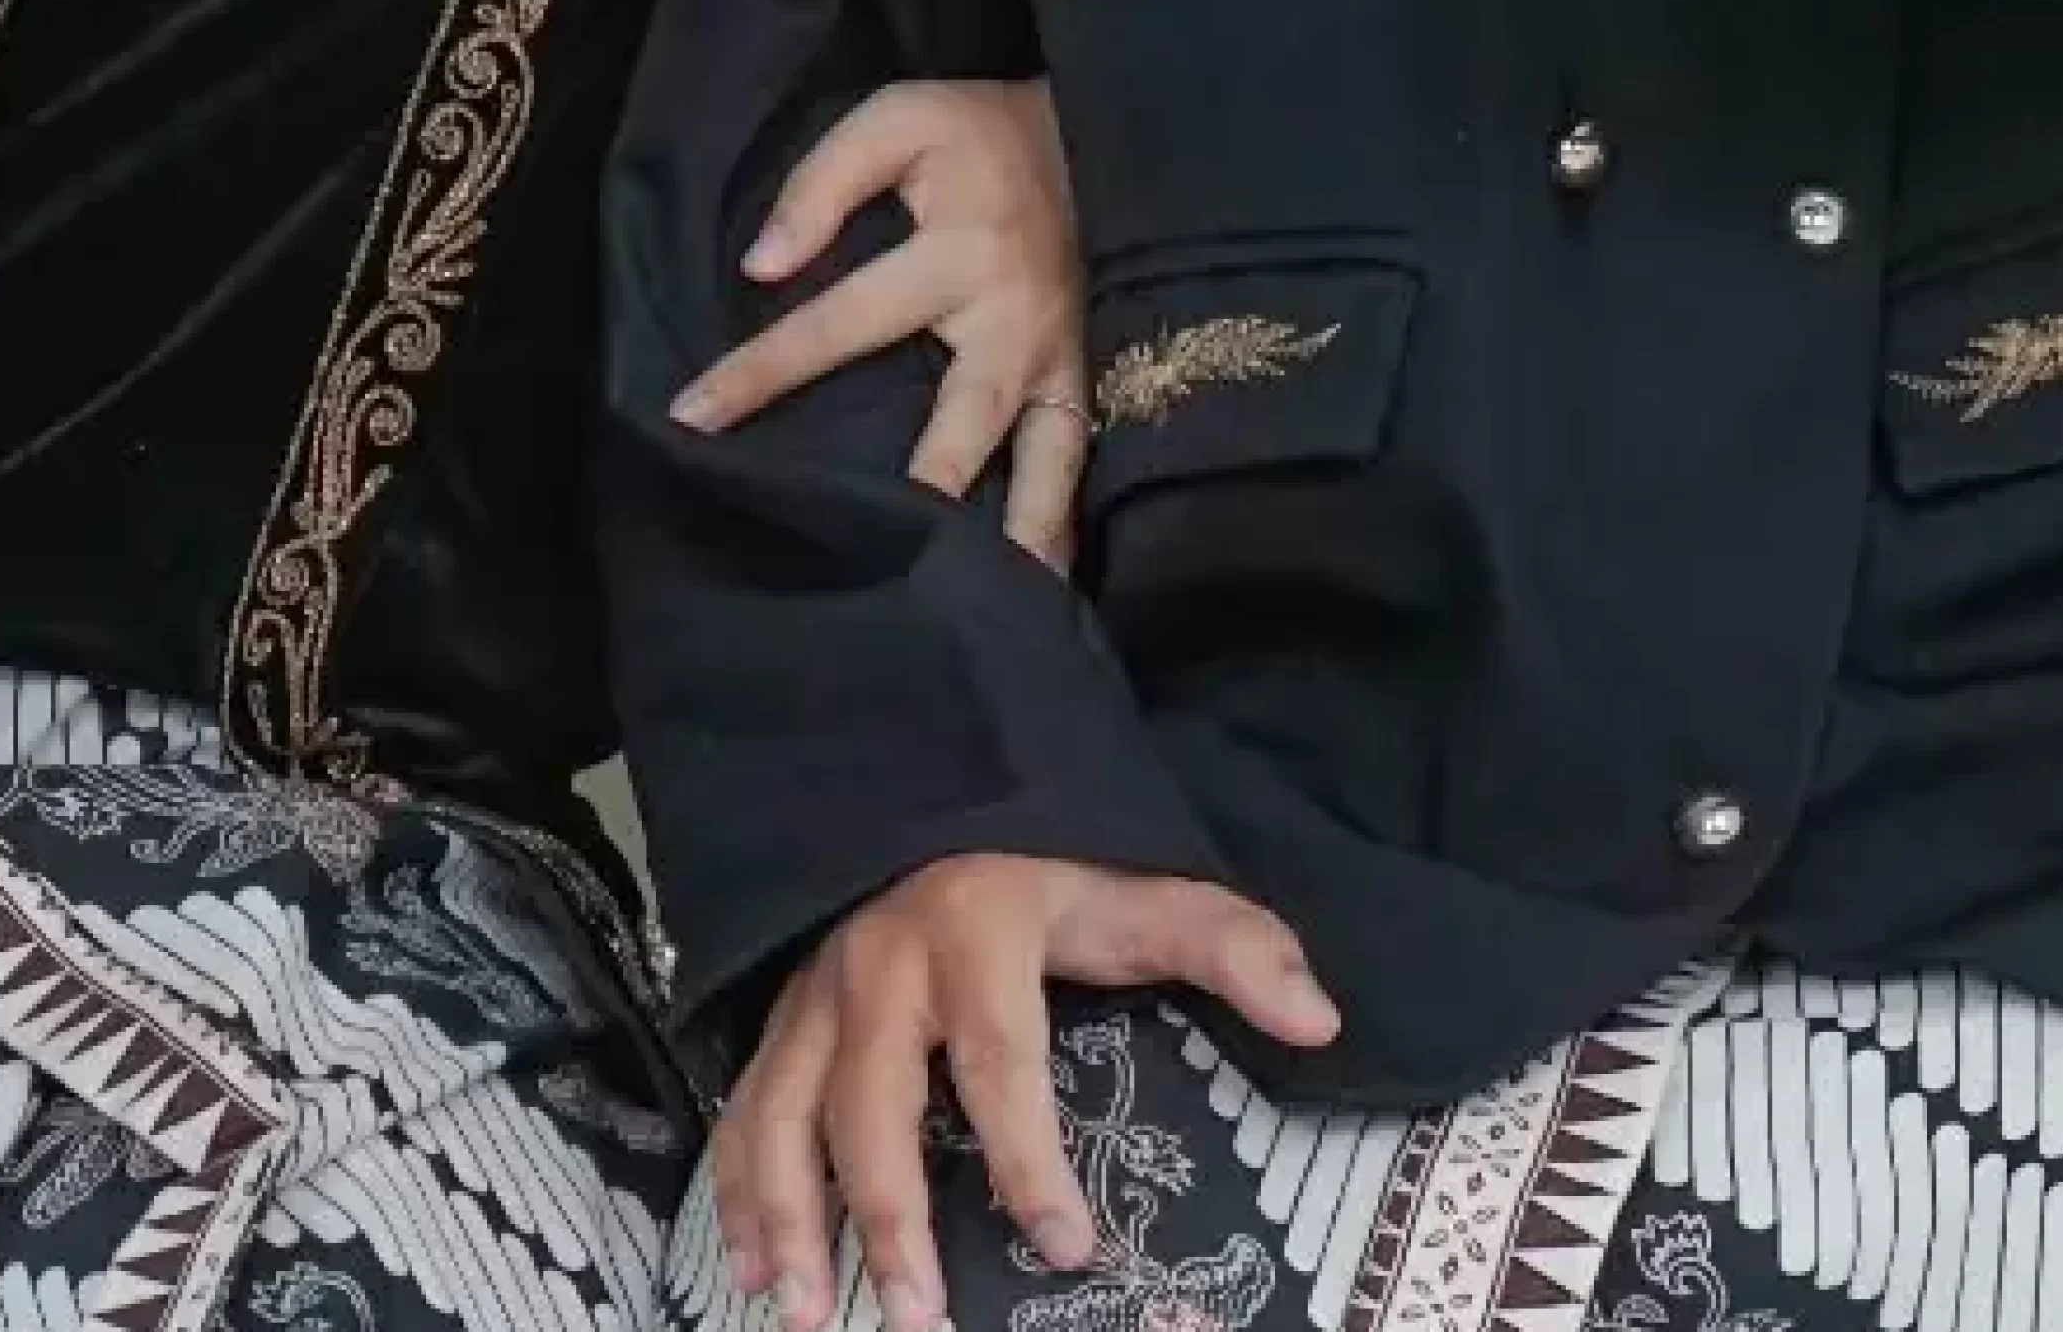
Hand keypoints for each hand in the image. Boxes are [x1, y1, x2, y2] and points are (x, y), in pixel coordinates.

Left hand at [669, 78, 1090, 566]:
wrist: (1103, 134)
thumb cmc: (981, 135)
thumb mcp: (898, 120)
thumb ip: (822, 184)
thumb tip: (762, 266)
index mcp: (957, 254)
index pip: (841, 324)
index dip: (762, 374)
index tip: (690, 421)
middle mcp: (1012, 326)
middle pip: (959, 426)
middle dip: (913, 496)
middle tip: (865, 563)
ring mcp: (1062, 365)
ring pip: (1046, 467)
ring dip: (1021, 541)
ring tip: (998, 617)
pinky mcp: (1093, 384)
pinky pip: (1081, 463)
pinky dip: (1063, 527)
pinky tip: (1043, 589)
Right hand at [712, 855, 1334, 1331]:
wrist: (933, 784)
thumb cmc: (1047, 866)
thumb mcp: (1138, 888)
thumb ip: (1232, 945)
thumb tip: (1322, 1017)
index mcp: (976, 934)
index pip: (1002, 1061)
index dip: (1030, 1159)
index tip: (1072, 1247)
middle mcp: (882, 968)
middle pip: (875, 1107)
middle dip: (890, 1223)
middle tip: (919, 1323)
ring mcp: (818, 993)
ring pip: (787, 1113)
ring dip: (789, 1220)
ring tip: (803, 1316)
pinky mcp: (782, 1014)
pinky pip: (746, 1105)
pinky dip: (741, 1191)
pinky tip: (751, 1269)